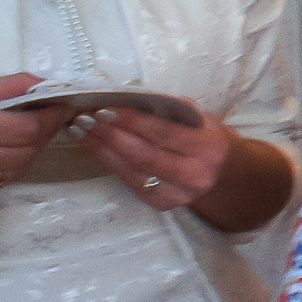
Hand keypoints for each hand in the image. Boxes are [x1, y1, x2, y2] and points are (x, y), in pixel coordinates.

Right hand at [0, 73, 71, 213]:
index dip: (51, 118)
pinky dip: (5, 169)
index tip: (63, 106)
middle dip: (43, 134)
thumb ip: (2, 87)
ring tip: (19, 136)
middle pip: (24, 152)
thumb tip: (46, 83)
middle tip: (48, 119)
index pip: (24, 129)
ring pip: (15, 171)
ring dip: (27, 153)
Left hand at [69, 102, 229, 210]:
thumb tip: (129, 97)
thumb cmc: (203, 135)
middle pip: (144, 155)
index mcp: (208, 147)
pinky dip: (109, 162)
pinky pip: (129, 182)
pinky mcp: (162, 204)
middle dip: (111, 135)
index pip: (164, 133)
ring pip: (132, 171)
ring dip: (102, 149)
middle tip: (86, 118)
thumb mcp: (197, 116)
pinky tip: (95, 146)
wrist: (220, 170)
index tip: (105, 108)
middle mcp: (196, 175)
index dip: (133, 121)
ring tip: (82, 130)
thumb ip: (170, 109)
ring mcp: (178, 194)